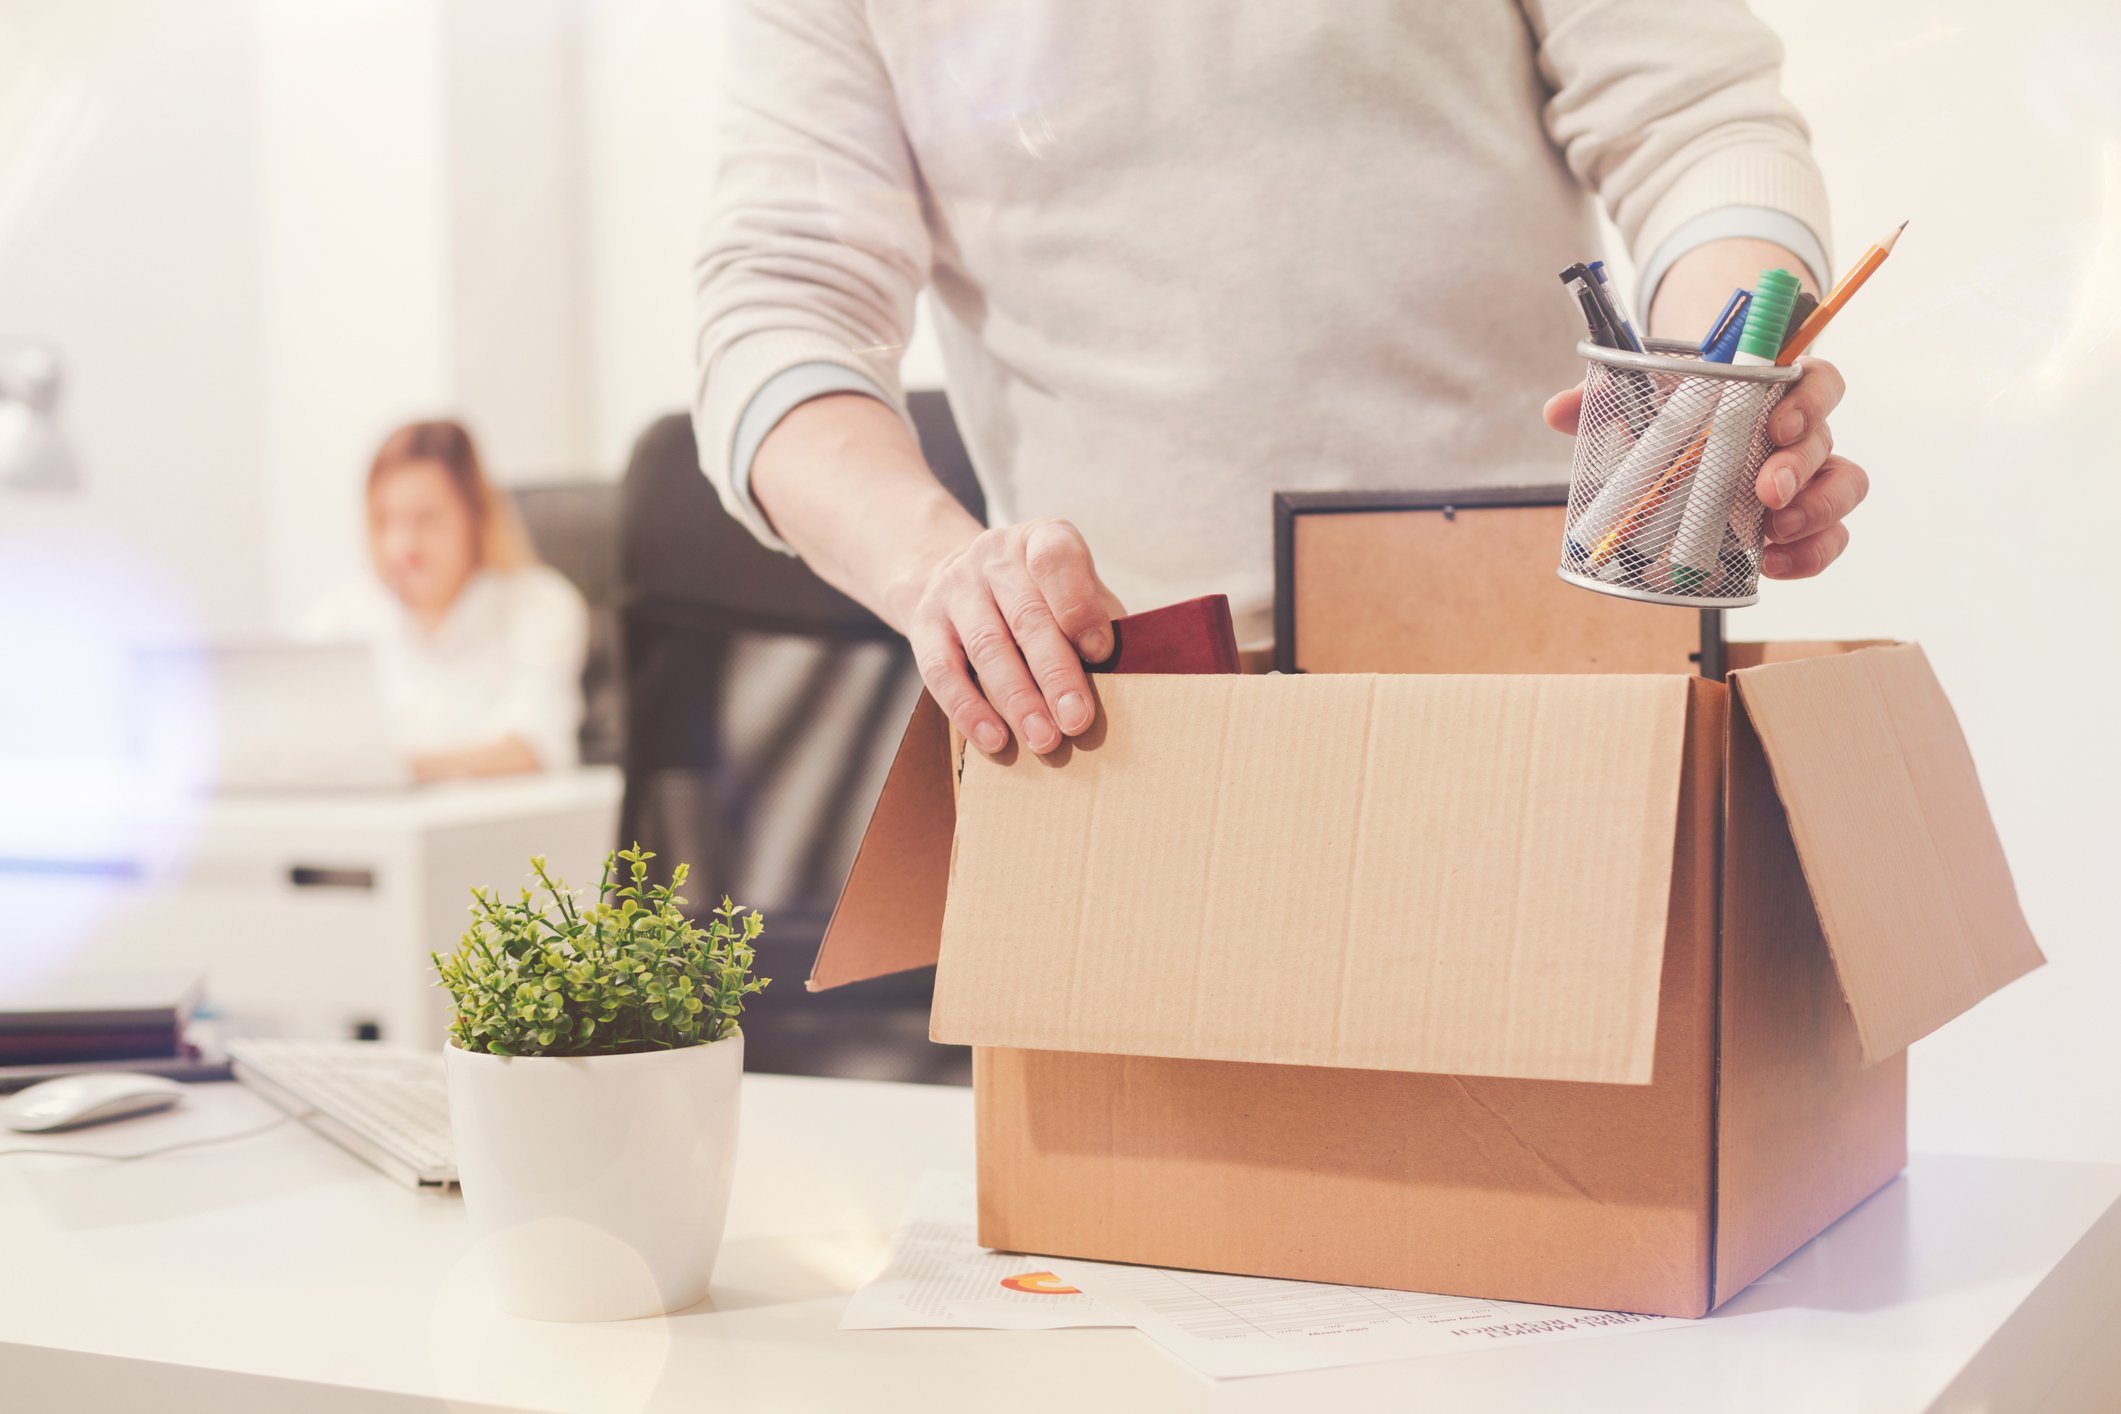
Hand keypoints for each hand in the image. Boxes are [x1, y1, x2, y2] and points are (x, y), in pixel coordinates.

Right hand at [892, 519, 1125, 755]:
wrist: (952, 574)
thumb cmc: (1037, 595)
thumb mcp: (1073, 588)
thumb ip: (1098, 619)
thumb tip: (1125, 675)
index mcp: (1041, 539)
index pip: (1056, 559)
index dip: (1079, 606)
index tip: (1100, 652)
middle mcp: (994, 555)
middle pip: (1026, 616)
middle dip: (1056, 673)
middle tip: (1077, 720)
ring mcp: (954, 587)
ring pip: (987, 646)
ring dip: (1018, 699)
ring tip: (1044, 739)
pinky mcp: (924, 622)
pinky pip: (942, 670)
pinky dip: (969, 709)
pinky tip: (995, 739)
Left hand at [1542, 355, 1868, 579]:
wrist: (1685, 442)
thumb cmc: (1676, 412)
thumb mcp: (1642, 398)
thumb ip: (1603, 397)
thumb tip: (1558, 411)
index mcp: (1774, 390)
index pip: (1818, 380)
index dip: (1809, 401)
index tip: (1777, 425)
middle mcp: (1801, 432)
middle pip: (1827, 440)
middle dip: (1800, 468)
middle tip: (1765, 492)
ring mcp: (1807, 477)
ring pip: (1844, 487)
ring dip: (1815, 513)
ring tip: (1772, 535)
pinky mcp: (1800, 521)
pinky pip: (1828, 537)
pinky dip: (1809, 555)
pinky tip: (1776, 566)